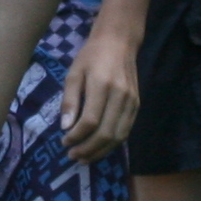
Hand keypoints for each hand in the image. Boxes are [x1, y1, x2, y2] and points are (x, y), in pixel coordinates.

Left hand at [59, 29, 140, 163]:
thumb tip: (66, 127)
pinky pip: (126, 130)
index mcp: (102, 85)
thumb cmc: (92, 56)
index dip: (76, 136)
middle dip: (88, 149)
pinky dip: (112, 144)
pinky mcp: (137, 105)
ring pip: (118, 136)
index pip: (90, 121)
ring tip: (85, 157)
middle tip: (73, 156)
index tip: (64, 141)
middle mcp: (120, 95)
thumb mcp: (73, 73)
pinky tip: (99, 148)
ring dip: (101, 151)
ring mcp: (132, 101)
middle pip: (106, 133)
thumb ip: (69, 101)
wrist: (119, 42)